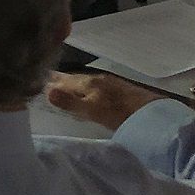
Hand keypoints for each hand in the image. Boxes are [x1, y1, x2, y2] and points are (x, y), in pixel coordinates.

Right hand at [47, 72, 164, 130]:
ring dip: (74, 83)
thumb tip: (46, 90)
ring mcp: (111, 83)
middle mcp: (98, 79)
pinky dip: (87, 88)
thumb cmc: (120, 115)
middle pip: (75, 78)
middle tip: (49, 78)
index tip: (39, 77)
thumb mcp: (92, 110)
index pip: (64, 80)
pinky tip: (89, 93)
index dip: (52, 80)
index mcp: (88, 82)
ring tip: (65, 86)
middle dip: (62, 79)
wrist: (155, 116)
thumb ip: (70, 102)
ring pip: (86, 81)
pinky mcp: (121, 90)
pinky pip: (96, 86)